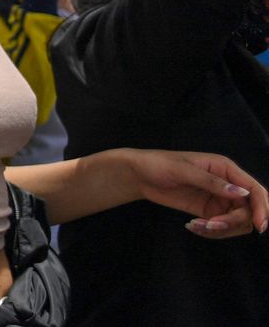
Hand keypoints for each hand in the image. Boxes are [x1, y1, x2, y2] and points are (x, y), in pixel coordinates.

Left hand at [112, 149, 267, 237]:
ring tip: (196, 226)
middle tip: (210, 225)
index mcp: (225, 168)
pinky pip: (221, 227)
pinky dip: (210, 232)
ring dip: (221, 229)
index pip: (254, 190)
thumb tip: (241, 192)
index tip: (259, 226)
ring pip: (236, 222)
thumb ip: (212, 182)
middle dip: (233, 222)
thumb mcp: (183, 170)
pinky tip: (191, 226)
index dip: (261, 208)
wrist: (138, 174)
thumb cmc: (158, 164)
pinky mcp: (208, 211)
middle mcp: (227, 184)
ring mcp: (219, 199)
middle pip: (248, 210)